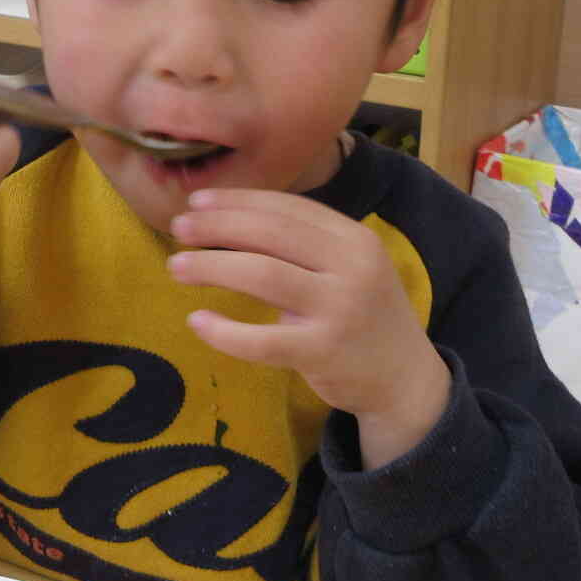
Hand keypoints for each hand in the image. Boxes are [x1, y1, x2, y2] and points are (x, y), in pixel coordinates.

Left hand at [168, 188, 450, 469]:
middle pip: (272, 234)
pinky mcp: (323, 352)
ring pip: (263, 275)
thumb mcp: (349, 267)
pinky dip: (224, 331)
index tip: (198, 200)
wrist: (404, 379)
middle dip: (218, 225)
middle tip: (178, 226)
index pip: (288, 208)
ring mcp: (339, 310)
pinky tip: (197, 321)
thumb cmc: (363, 316)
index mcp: (355, 238)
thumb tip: (229, 217)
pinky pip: (262, 340)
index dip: (239, 200)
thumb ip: (305, 244)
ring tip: (176, 266)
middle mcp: (351, 267)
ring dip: (212, 267)